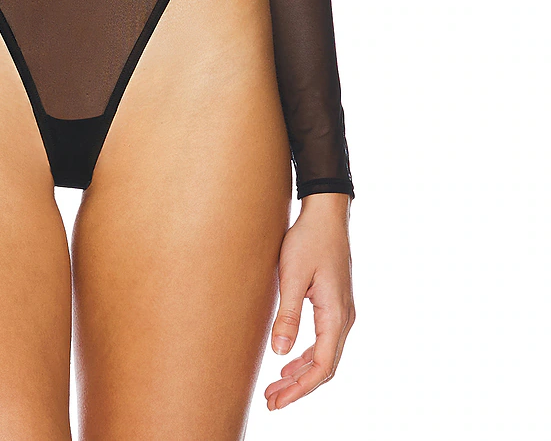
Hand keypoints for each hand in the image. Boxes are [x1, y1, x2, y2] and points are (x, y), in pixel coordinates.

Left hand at [265, 192, 354, 410]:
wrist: (325, 213)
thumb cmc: (308, 240)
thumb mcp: (293, 276)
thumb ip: (287, 314)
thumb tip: (278, 353)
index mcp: (335, 315)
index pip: (320, 366)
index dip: (299, 389)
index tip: (276, 401)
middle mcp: (343, 318)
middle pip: (323, 366)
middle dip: (297, 386)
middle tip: (270, 400)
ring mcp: (341, 312)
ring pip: (323, 355)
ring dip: (300, 373)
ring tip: (275, 386)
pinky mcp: (334, 304)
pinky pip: (323, 340)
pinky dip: (305, 356)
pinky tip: (288, 360)